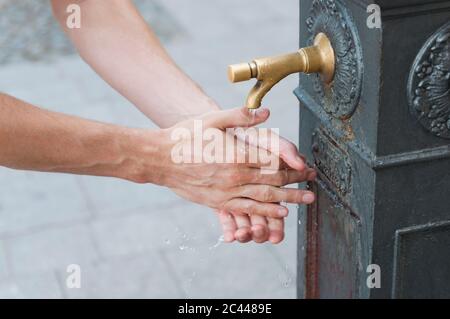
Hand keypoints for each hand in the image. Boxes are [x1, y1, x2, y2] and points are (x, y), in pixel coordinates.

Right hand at [159, 107, 315, 218]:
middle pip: (275, 180)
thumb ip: (241, 116)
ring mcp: (227, 191)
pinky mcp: (219, 202)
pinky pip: (248, 209)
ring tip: (306, 200)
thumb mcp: (212, 119)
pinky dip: (267, 211)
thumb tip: (267, 114)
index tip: (307, 164)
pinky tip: (280, 212)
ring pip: (266, 198)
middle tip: (314, 182)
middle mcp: (236, 176)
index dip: (294, 163)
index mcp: (238, 154)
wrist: (159, 159)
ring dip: (289, 199)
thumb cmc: (186, 136)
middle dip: (297, 182)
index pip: (274, 160)